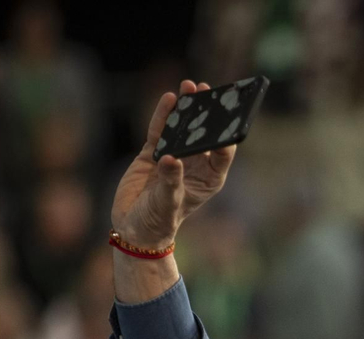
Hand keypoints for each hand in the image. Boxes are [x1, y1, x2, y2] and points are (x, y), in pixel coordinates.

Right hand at [110, 81, 236, 248]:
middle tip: (208, 90)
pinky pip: (160, 130)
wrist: (134, 227)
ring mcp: (174, 157)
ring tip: (189, 86)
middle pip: (203, 134)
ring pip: (182, 128)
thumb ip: (171, 181)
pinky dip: (164, 115)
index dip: (227, 135)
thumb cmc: (159, 220)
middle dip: (206, 113)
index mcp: (208, 179)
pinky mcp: (153, 153)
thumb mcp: (167, 202)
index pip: (223, 153)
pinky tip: (169, 98)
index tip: (229, 117)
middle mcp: (194, 165)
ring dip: (186, 108)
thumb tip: (170, 158)